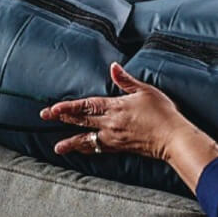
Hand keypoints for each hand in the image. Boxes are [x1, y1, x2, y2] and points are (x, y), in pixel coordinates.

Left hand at [41, 63, 198, 160]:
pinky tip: (83, 149)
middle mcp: (110, 125)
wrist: (173, 138)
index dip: (67, 107)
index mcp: (115, 108)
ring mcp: (114, 139)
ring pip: (87, 139)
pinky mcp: (121, 148)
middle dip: (62, 118)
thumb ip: (126, 80)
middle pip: (81, 121)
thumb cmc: (163, 113)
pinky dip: (88, 148)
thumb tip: (113, 67)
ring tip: (58, 147)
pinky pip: (99, 148)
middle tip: (44, 117)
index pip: (86, 106)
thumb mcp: (145, 91)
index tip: (52, 108)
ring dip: (71, 141)